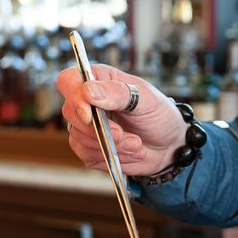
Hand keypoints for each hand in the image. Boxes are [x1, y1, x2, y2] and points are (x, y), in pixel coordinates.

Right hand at [56, 63, 184, 176]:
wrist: (168, 145)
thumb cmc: (158, 115)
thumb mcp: (146, 99)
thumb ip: (118, 93)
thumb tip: (89, 92)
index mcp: (99, 80)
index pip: (69, 81)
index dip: (74, 96)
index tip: (90, 115)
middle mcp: (87, 102)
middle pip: (71, 113)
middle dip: (99, 129)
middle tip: (124, 134)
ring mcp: (86, 126)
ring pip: (79, 138)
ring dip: (110, 145)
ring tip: (136, 144)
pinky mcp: (89, 148)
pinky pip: (87, 156)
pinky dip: (110, 156)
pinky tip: (130, 152)